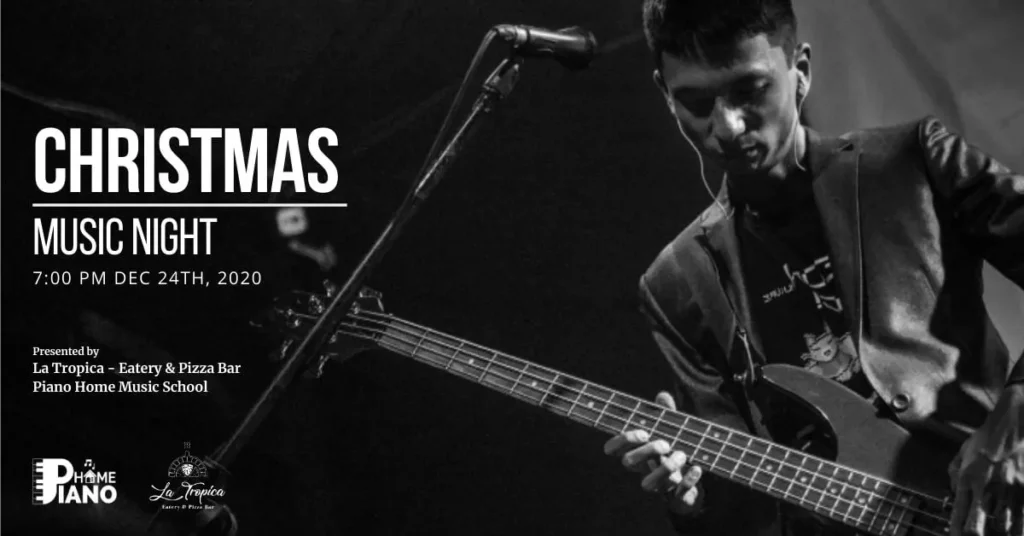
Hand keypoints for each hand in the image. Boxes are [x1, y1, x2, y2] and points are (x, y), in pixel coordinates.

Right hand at [603, 391, 703, 513]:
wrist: (692, 486)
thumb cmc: (675, 455)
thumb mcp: (672, 433)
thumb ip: (666, 416)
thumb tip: (662, 395)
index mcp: (638, 453)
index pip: (614, 449)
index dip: (621, 441)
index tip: (642, 433)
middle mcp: (643, 470)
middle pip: (629, 463)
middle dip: (644, 451)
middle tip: (664, 444)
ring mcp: (658, 486)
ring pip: (648, 485)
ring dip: (664, 468)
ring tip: (681, 454)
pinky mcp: (676, 498)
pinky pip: (678, 495)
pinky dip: (688, 481)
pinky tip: (697, 468)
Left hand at [948, 384, 1023, 535]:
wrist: (1011, 427)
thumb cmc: (986, 439)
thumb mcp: (962, 454)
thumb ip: (955, 475)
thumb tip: (955, 493)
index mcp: (968, 481)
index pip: (958, 516)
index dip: (957, 532)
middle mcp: (987, 490)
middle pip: (978, 528)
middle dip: (976, 534)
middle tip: (976, 534)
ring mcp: (1009, 493)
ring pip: (1005, 528)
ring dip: (1002, 530)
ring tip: (1000, 529)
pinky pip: (1023, 519)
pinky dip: (1019, 525)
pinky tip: (1016, 526)